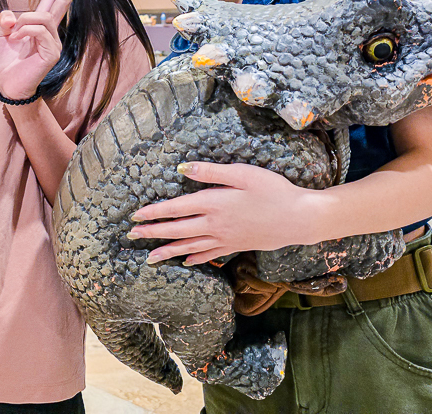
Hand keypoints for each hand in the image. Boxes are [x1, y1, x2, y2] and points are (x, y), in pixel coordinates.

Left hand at [0, 0, 91, 99]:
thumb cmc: (6, 62)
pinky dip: (25, 31)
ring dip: (25, 21)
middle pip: (63, 4)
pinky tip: (15, 40)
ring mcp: (54, 43)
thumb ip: (7, 21)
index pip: (54, 3)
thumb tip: (12, 15)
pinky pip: (40, 31)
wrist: (8, 86)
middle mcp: (51, 33)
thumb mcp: (1, 36)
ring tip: (12, 34)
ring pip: (44, 17)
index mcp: (40, 27)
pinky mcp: (52, 53)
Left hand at [128, 162, 327, 265]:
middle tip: (132, 237)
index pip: (176, 209)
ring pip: (189, 247)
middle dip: (153, 234)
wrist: (299, 218)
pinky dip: (195, 259)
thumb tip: (181, 169)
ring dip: (168, 252)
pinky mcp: (236, 246)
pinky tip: (186, 262)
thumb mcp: (242, 173)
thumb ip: (210, 173)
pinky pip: (210, 255)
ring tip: (150, 259)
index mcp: (213, 204)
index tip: (135, 217)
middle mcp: (215, 225)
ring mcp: (225, 239)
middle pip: (177, 230)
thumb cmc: (273, 190)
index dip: (154, 213)